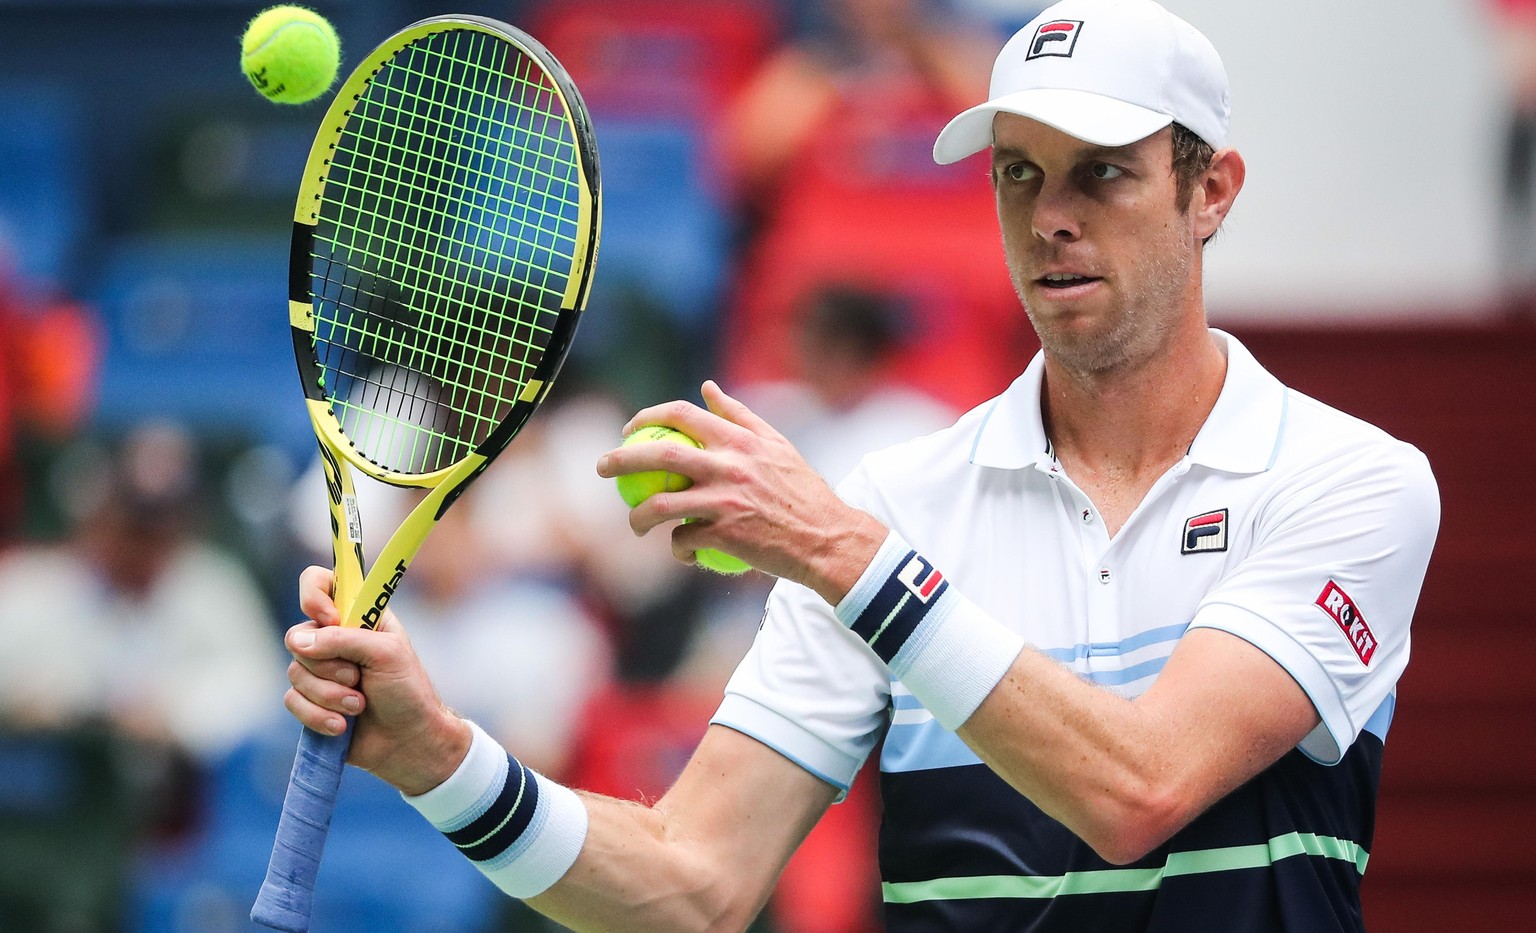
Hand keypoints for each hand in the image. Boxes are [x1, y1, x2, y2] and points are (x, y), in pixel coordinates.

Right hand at [284, 565, 469, 795]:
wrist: (410, 741)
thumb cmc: (408, 691)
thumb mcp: (387, 654)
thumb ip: (344, 640)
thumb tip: (298, 641)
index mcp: (357, 615)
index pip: (320, 582)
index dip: (314, 595)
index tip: (330, 619)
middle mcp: (334, 639)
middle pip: (299, 636)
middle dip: (331, 666)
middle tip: (360, 678)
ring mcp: (320, 671)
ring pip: (295, 673)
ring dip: (330, 695)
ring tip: (359, 705)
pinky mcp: (311, 702)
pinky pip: (292, 701)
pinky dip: (319, 716)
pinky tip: (343, 727)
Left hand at [595, 381, 886, 604]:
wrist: (827, 538)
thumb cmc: (801, 491)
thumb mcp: (776, 445)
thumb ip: (739, 415)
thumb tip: (707, 387)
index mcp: (740, 441)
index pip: (683, 416)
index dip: (648, 418)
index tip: (629, 429)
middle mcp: (730, 467)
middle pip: (660, 457)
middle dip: (621, 459)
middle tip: (601, 468)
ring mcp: (726, 503)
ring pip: (661, 506)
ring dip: (638, 516)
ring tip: (634, 523)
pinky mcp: (726, 537)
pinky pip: (684, 541)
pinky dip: (678, 549)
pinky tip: (683, 552)